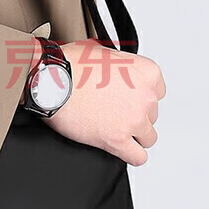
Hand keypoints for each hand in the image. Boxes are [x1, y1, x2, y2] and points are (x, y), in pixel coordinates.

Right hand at [44, 40, 165, 165]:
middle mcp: (146, 96)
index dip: (139, 97)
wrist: (51, 80)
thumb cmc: (70, 64)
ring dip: (134, 135)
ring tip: (115, 130)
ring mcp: (134, 120)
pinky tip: (119, 149)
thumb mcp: (103, 51)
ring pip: (148, 138)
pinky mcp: (118, 140)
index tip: (126, 99)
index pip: (157, 93)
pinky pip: (138, 157)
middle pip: (151, 115)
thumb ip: (119, 64)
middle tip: (113, 112)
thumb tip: (114, 69)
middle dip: (134, 115)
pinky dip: (131, 155)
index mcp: (146, 72)